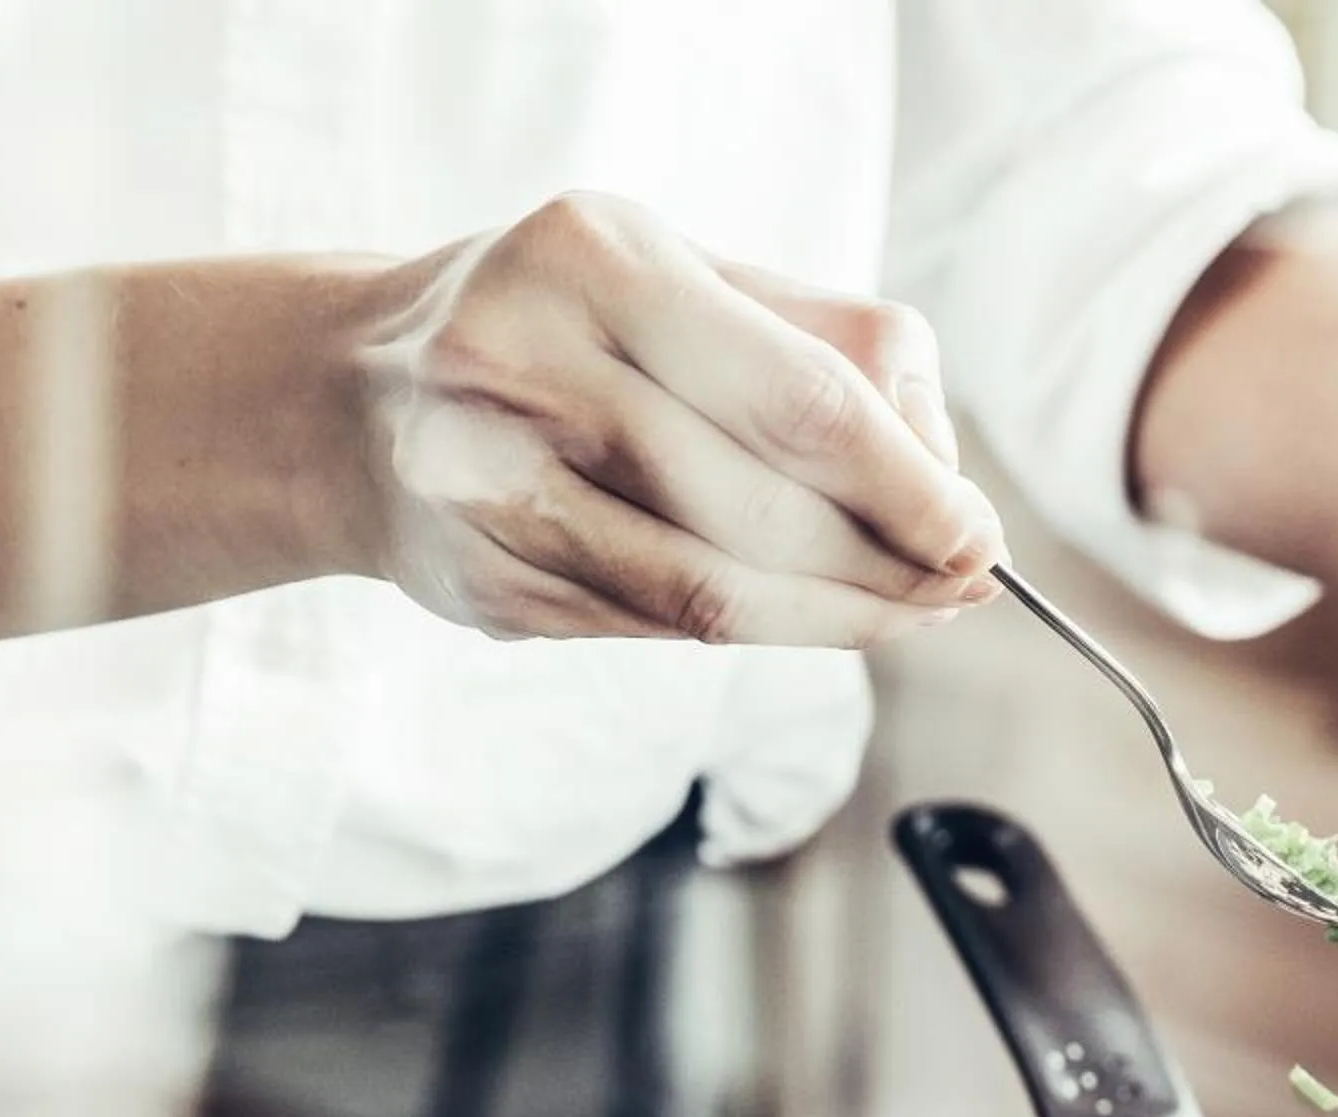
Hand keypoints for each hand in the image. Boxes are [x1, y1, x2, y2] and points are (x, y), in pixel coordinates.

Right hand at [353, 192, 1006, 647]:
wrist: (357, 398)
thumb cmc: (569, 324)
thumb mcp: (689, 277)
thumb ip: (829, 345)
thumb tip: (947, 471)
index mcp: (595, 260)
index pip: (799, 400)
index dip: (908, 487)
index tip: (980, 537)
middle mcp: (524, 366)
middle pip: (762, 510)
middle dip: (886, 564)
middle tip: (960, 584)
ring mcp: (490, 486)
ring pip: (712, 593)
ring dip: (837, 620)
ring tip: (912, 612)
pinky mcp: (488, 584)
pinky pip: (660, 629)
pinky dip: (762, 633)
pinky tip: (817, 619)